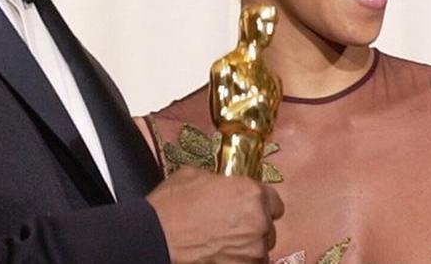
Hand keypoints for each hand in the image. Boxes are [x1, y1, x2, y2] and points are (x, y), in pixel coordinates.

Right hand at [146, 166, 283, 262]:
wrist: (155, 236)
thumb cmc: (172, 204)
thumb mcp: (195, 175)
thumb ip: (220, 181)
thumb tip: (223, 185)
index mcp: (252, 193)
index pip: (275, 203)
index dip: (261, 206)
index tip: (250, 210)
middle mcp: (258, 221)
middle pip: (268, 228)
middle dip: (253, 228)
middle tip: (231, 228)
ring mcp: (252, 250)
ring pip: (260, 251)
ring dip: (247, 248)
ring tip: (224, 245)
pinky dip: (239, 261)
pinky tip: (222, 256)